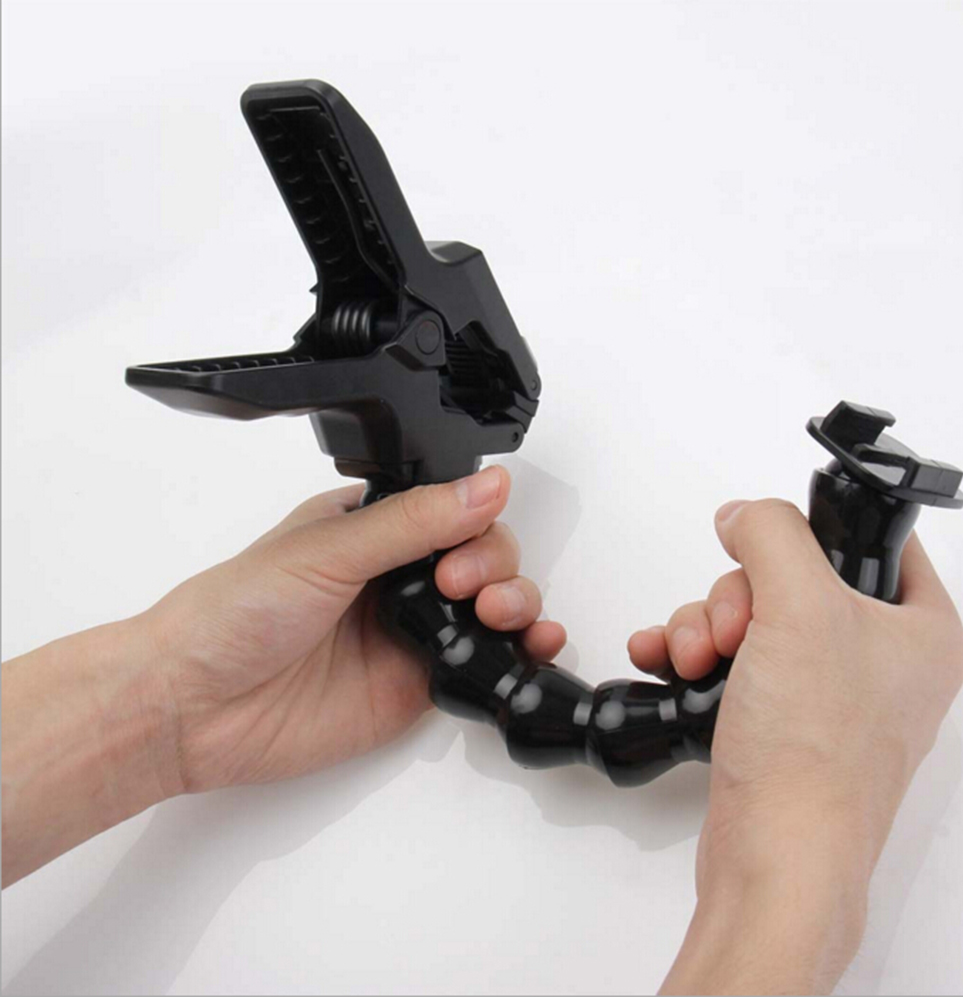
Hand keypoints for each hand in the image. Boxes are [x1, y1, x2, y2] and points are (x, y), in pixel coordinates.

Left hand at [144, 465, 564, 793]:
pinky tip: (538, 645)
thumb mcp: (328, 550)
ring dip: (520, 602)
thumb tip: (487, 484)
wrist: (196, 706)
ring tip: (500, 615)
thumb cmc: (236, 613)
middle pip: (485, 556)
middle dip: (495, 565)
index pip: (454, 509)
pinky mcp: (418, 687)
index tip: (462, 544)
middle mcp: (399, 578)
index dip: (476, 521)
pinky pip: (482, 666)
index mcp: (374, 529)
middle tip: (461, 585)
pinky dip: (521, 655)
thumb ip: (414, 521)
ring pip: (494, 608)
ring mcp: (411, 634)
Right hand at [628, 499, 962, 994]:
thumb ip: (770, 534)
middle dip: (738, 595)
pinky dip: (695, 653)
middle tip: (733, 630)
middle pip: (793, 577)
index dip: (819, 530)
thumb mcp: (799, 607)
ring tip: (696, 658)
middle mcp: (880, 661)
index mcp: (921, 630)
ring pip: (753, 616)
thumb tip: (743, 514)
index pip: (879, 542)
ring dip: (706, 625)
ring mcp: (826, 693)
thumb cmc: (815, 754)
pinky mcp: (780, 719)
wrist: (774, 855)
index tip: (774, 541)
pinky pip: (732, 658)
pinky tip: (666, 660)